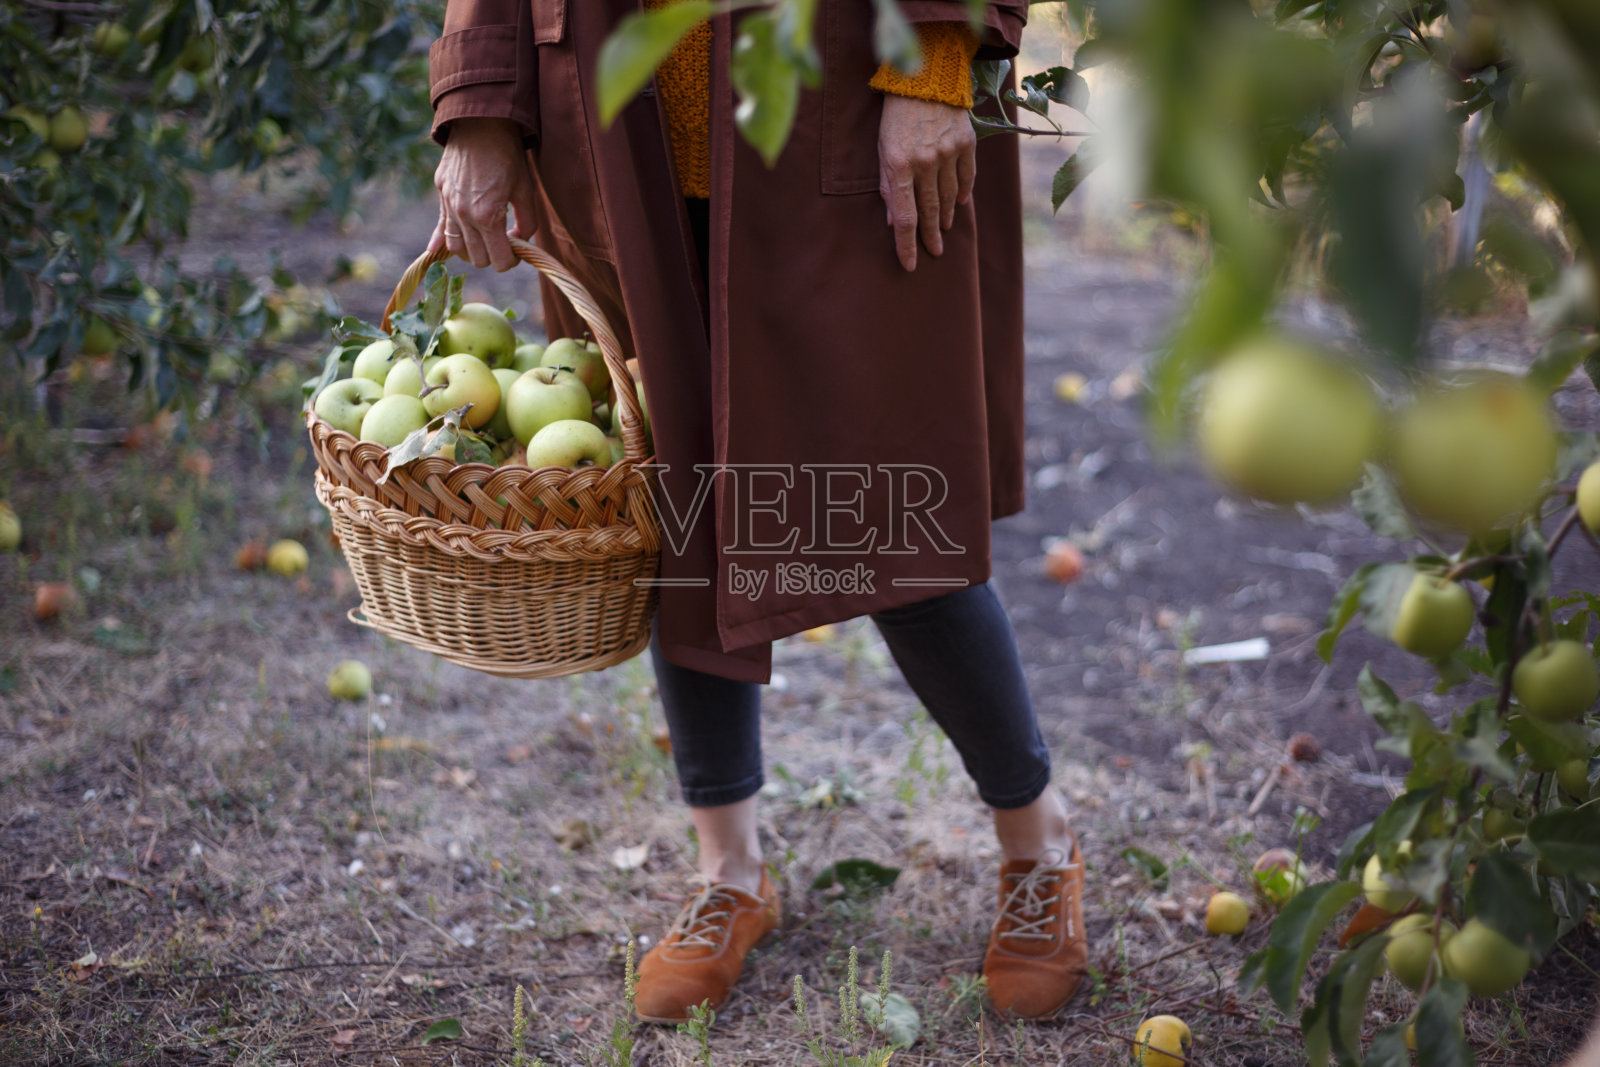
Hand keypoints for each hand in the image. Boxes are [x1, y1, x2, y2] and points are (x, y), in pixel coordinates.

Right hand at [429, 117, 539, 271]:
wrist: (481, 123)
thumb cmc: (508, 156)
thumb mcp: (526, 191)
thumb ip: (527, 223)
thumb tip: (519, 243)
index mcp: (489, 216)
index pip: (499, 260)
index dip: (510, 262)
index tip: (516, 254)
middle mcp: (465, 216)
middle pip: (477, 259)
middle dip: (493, 257)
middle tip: (504, 245)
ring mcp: (449, 206)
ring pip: (457, 248)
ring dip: (471, 251)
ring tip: (483, 241)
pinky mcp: (441, 194)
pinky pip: (440, 228)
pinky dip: (441, 242)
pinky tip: (437, 251)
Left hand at [877, 94, 976, 271]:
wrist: (924, 76)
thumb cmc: (895, 114)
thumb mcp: (882, 147)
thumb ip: (887, 184)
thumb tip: (892, 220)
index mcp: (899, 165)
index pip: (904, 217)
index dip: (906, 245)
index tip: (911, 264)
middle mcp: (925, 162)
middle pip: (930, 211)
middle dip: (930, 236)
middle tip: (934, 252)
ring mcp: (948, 152)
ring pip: (950, 196)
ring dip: (947, 216)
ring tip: (945, 228)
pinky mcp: (966, 142)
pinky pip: (967, 176)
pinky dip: (964, 192)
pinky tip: (961, 203)